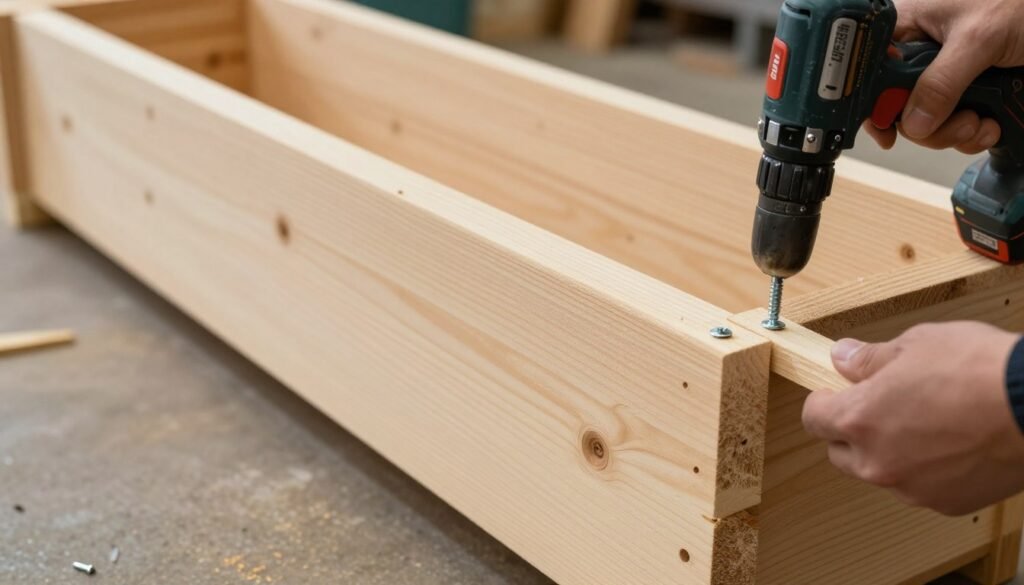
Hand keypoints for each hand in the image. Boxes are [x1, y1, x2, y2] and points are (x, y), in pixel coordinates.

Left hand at [802, 322, 1023, 515]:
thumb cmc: (979, 370)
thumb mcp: (915, 345)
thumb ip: (870, 359)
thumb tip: (844, 358)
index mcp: (859, 420)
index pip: (814, 418)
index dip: (823, 402)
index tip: (833, 392)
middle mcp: (878, 462)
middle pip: (840, 453)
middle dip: (850, 430)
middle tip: (878, 406)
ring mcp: (912, 488)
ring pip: (881, 472)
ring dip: (888, 451)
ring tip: (923, 421)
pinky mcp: (946, 503)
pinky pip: (919, 487)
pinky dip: (925, 469)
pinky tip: (950, 443)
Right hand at [866, 0, 1023, 152]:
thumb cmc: (1022, 3)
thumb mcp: (978, 39)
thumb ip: (940, 82)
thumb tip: (912, 123)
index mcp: (909, 28)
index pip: (870, 73)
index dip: (873, 105)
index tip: (888, 131)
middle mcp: (921, 55)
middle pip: (899, 107)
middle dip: (928, 126)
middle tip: (959, 121)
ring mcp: (945, 77)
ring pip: (926, 124)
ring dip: (955, 133)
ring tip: (980, 122)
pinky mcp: (967, 93)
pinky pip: (953, 128)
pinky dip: (973, 134)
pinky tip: (991, 124)